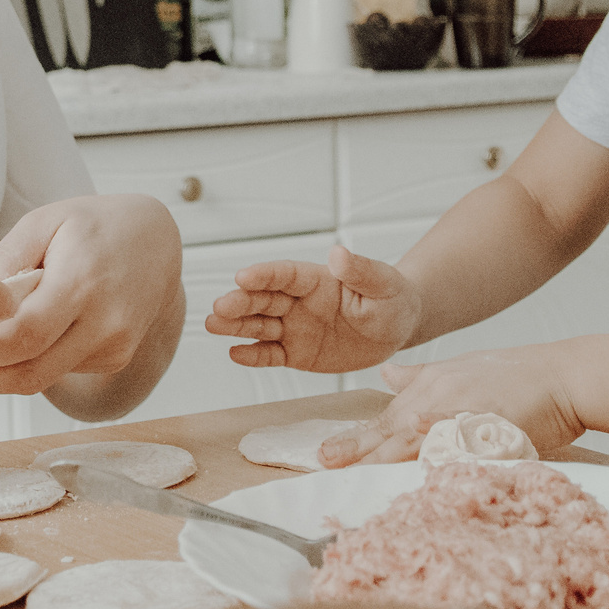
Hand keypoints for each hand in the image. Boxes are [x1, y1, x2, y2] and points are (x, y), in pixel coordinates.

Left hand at [0, 194, 182, 394]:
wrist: (155, 241)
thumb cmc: (93, 226)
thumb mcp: (43, 221)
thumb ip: (5, 260)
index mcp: (83, 282)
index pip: (25, 335)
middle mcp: (105, 322)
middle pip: (32, 370)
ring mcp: (116, 346)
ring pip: (45, 377)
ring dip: (3, 374)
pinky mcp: (117, 358)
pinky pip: (62, 370)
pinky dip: (33, 363)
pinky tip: (18, 343)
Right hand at [206, 246, 421, 375]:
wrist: (396, 330)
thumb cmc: (392, 300)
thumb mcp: (383, 284)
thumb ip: (360, 271)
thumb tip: (338, 252)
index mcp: (316, 280)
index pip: (284, 275)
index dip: (263, 275)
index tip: (242, 276)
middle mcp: (298, 302)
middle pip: (263, 299)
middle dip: (240, 302)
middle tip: (219, 307)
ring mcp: (294, 327)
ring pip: (260, 326)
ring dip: (236, 326)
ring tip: (212, 325)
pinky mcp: (296, 353)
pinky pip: (271, 355)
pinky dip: (253, 356)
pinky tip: (234, 353)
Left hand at [315, 347, 584, 467]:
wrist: (565, 375)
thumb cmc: (519, 376)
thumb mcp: (460, 369)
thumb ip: (420, 379)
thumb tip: (387, 375)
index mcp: (429, 387)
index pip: (385, 420)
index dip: (357, 441)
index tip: (327, 457)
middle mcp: (438, 396)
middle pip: (391, 430)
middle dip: (358, 452)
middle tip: (326, 466)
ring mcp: (461, 409)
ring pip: (416, 438)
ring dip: (386, 457)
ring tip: (357, 473)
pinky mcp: (487, 423)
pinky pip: (457, 440)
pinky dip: (436, 446)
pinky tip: (418, 452)